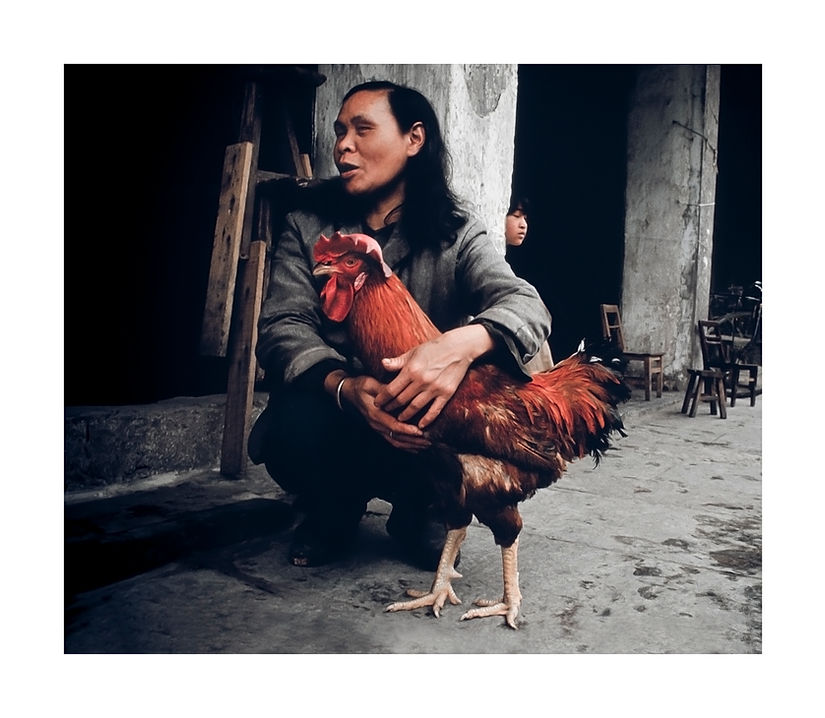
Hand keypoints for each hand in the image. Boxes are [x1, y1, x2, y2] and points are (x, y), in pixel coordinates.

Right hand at [341, 375, 431, 450]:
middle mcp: (376, 424)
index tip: (419, 431)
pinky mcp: (380, 429)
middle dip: (414, 441)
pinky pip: (393, 441)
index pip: (392, 426)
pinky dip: (405, 446)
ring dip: (411, 445)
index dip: (406, 430)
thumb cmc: (360, 386)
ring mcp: (378, 428)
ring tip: (426, 445)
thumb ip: (383, 389)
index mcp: (375, 414)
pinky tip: (416, 448)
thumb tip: (397, 390)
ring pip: (396, 442)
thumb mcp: (370, 384)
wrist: (349, 393)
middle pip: (397, 437)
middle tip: (429, 441)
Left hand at [374, 325, 493, 428]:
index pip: (391, 389)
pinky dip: (427, 420)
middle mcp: (421, 381)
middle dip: (391, 407)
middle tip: (386, 411)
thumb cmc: (434, 348)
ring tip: (400, 419)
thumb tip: (382, 364)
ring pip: (415, 407)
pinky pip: (435, 410)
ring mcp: (434, 388)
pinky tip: (421, 426)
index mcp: (411, 369)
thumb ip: (398, 361)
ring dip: (406, 415)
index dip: (382, 398)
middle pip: (401, 400)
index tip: (377, 403)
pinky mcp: (446, 393)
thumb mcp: (413, 352)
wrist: (459, 347)